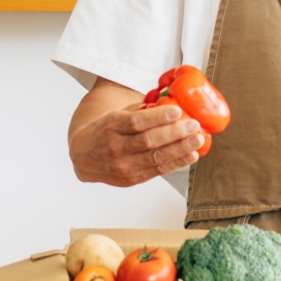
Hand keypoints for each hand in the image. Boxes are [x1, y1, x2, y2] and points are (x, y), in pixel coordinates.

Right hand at [69, 79, 207, 186]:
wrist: (84, 156)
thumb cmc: (105, 130)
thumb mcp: (116, 114)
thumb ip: (139, 110)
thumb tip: (167, 101)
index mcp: (111, 125)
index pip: (136, 122)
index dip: (158, 117)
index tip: (177, 111)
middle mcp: (116, 147)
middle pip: (148, 141)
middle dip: (174, 133)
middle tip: (194, 125)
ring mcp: (123, 166)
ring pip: (155, 157)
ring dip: (179, 149)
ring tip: (197, 140)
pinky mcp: (131, 179)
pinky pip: (157, 171)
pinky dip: (176, 163)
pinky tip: (191, 156)